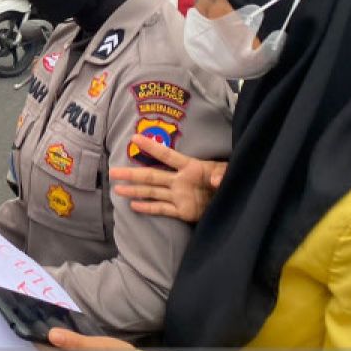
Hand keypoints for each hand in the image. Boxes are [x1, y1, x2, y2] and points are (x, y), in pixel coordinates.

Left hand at [35, 328, 136, 350]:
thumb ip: (73, 341)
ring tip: (72, 335)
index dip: (41, 332)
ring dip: (60, 349)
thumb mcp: (98, 347)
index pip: (42, 347)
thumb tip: (50, 334)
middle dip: (51, 341)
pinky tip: (79, 349)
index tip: (43, 318)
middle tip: (61, 323)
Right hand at [109, 137, 227, 222]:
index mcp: (191, 168)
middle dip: (132, 173)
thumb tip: (214, 180)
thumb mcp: (230, 173)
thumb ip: (222, 175)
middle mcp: (180, 181)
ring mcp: (179, 196)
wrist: (236, 201)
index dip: (152, 147)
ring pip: (152, 192)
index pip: (167, 156)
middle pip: (152, 176)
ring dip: (135, 191)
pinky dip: (148, 208)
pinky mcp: (183, 211)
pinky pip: (162, 209)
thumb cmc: (232, 181)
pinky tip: (133, 206)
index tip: (134, 138)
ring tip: (117, 189)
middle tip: (114, 171)